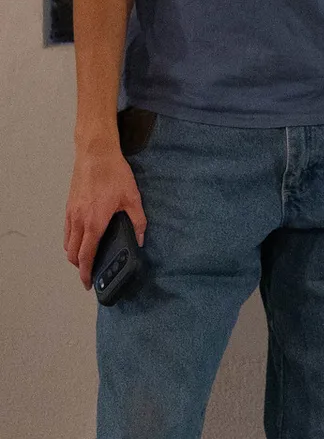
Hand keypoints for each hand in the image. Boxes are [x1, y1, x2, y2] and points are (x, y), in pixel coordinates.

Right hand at [64, 145, 145, 289]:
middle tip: (90, 272)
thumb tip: (141, 239)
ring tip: (88, 257)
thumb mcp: (133, 198)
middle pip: (72, 253)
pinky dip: (71, 240)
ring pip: (67, 243)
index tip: (88, 283)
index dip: (85, 272)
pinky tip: (83, 238)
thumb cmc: (114, 175)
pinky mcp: (69, 207)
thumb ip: (138, 221)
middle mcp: (79, 221)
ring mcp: (71, 214)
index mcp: (94, 223)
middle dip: (79, 266)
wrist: (95, 154)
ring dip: (75, 254)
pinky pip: (66, 231)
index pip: (86, 255)